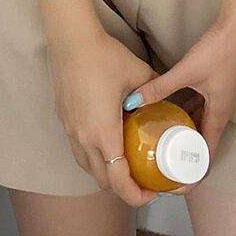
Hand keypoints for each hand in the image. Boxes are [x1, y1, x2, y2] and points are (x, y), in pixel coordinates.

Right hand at [48, 30, 161, 207]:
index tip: (152, 191)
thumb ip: (156, 90)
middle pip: (103, 181)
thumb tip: (171, 96)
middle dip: (124, 187)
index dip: (136, 195)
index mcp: (104, 133)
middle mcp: (84, 138)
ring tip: (126, 163)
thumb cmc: (105, 57)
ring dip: (107, 173)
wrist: (72, 40)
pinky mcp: (64, 120)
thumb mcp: (139, 74)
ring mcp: (71, 131)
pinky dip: (94, 156)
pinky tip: (107, 140)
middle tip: (143, 178)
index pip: (118, 181)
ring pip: (87, 167)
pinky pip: (79, 150)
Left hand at [121, 13, 235, 193]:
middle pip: (202, 145)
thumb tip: (132, 101)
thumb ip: (160, 86)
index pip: (207, 159)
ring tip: (159, 145)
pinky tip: (167, 113)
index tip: (174, 187)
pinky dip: (185, 116)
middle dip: (183, 159)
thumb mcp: (187, 71)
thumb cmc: (220, 51)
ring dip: (183, 137)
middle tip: (160, 167)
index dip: (192, 176)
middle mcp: (220, 113)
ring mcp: (218, 100)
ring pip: (199, 126)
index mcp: (218, 117)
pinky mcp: (214, 87)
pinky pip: (199, 110)